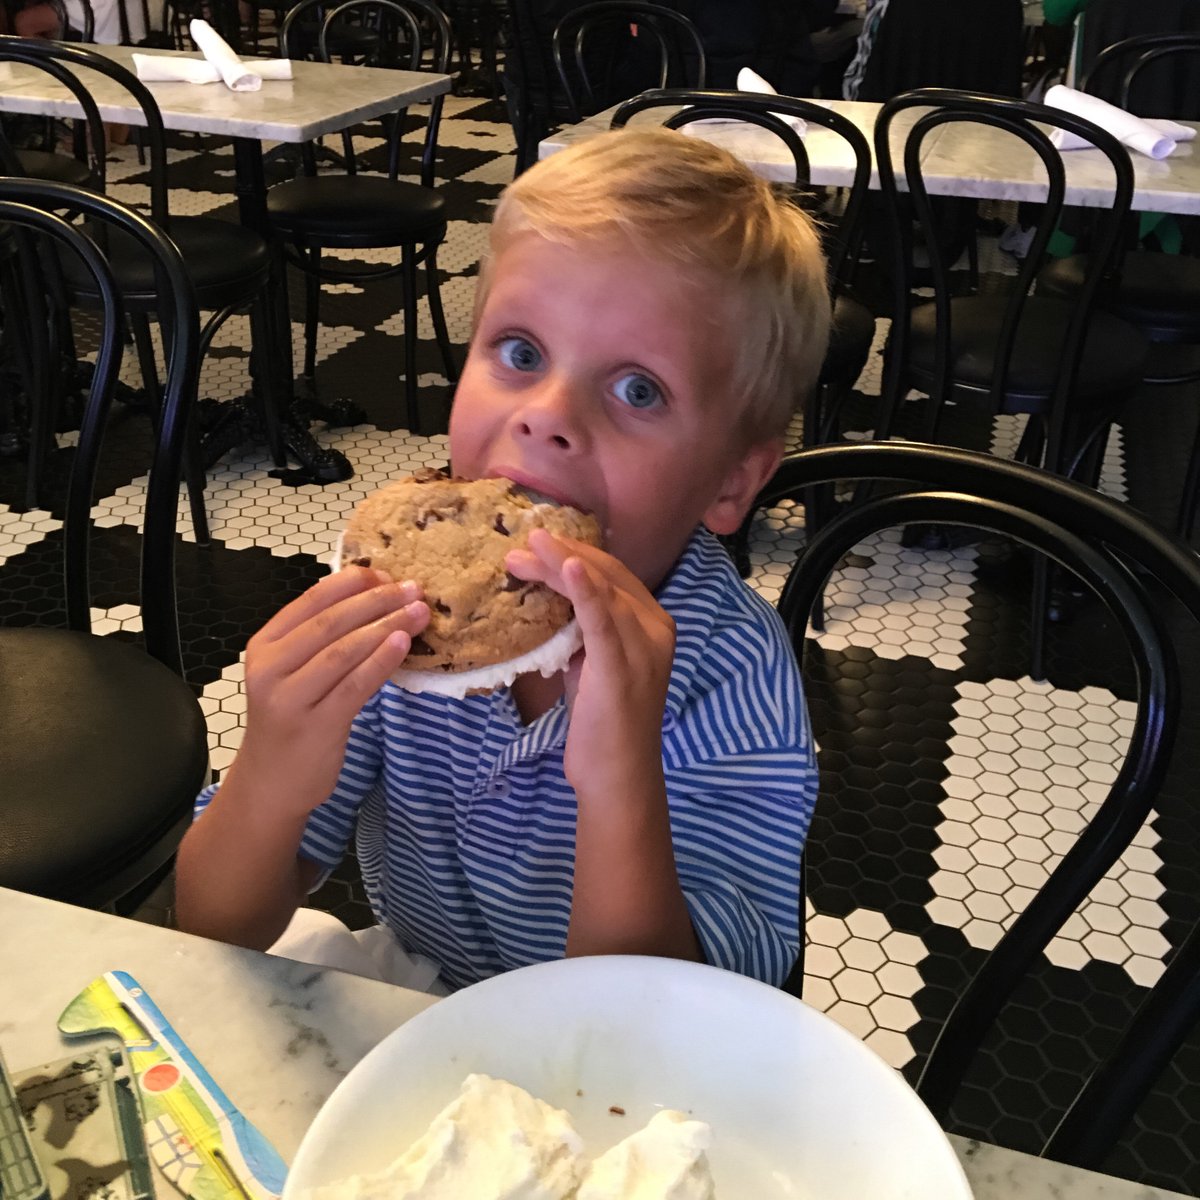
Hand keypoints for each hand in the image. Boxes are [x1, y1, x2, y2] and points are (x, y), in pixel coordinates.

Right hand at [231, 566, 429, 814]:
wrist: (271, 782)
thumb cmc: (291, 720)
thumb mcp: (292, 672)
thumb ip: (321, 640)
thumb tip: (377, 599)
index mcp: (264, 645)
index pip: (310, 601)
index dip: (351, 583)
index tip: (387, 573)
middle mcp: (271, 667)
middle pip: (330, 623)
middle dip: (377, 601)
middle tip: (415, 589)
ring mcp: (290, 697)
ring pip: (344, 651)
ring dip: (386, 627)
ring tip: (419, 613)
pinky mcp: (315, 725)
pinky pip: (354, 685)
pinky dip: (380, 661)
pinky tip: (403, 644)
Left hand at [506, 530, 674, 788]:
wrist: (617, 776)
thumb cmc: (603, 725)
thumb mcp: (594, 665)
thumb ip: (585, 631)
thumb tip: (552, 600)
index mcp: (653, 624)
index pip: (612, 575)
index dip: (575, 555)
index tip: (537, 545)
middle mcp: (656, 629)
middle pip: (606, 576)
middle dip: (562, 555)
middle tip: (521, 544)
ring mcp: (643, 647)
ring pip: (599, 591)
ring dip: (559, 566)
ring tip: (524, 552)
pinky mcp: (622, 667)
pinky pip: (601, 620)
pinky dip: (584, 590)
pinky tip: (567, 566)